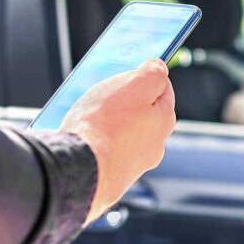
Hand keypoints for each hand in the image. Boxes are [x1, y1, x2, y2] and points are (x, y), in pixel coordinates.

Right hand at [60, 59, 175, 224]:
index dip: (145, 77)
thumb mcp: (134, 85)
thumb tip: (159, 67)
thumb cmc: (106, 126)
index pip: (163, 89)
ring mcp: (134, 163)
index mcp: (164, 121)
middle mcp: (154, 145)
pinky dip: (97, 142)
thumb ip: (153, 73)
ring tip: (86, 115)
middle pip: (142, 112)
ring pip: (123, 133)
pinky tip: (82, 137)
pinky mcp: (112, 177)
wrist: (79, 170)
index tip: (129, 72)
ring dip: (108, 122)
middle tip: (103, 93)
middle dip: (124, 101)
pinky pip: (106, 150)